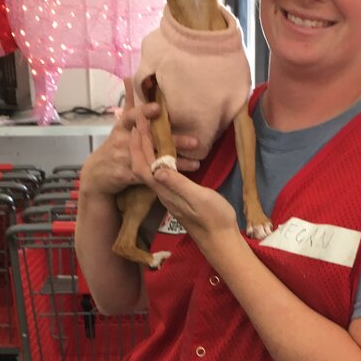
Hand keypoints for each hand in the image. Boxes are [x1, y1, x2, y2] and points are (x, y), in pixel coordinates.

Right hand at [78, 78, 200, 200]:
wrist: (97, 174)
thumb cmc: (114, 145)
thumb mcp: (119, 125)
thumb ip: (129, 104)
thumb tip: (130, 78)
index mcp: (122, 127)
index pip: (132, 116)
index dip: (144, 111)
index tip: (158, 108)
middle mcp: (123, 142)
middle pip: (150, 140)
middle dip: (173, 141)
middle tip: (195, 141)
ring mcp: (125, 159)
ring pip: (153, 159)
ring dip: (175, 162)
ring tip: (197, 162)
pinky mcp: (129, 176)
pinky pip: (150, 175)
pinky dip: (165, 175)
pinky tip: (180, 177)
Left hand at [130, 108, 239, 249]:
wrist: (221, 240)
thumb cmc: (214, 218)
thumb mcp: (198, 198)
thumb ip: (178, 184)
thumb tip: (157, 168)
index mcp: (166, 191)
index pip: (143, 166)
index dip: (139, 145)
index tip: (141, 123)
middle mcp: (163, 192)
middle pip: (144, 165)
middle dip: (141, 143)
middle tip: (143, 120)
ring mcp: (170, 194)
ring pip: (152, 168)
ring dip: (149, 149)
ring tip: (152, 131)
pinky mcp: (177, 195)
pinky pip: (162, 173)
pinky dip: (161, 158)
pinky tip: (167, 151)